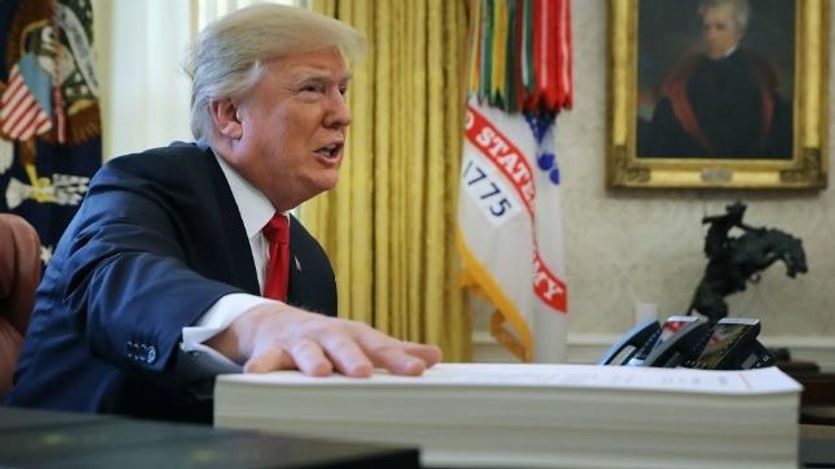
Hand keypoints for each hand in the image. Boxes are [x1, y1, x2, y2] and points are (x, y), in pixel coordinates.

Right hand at [206, 303, 441, 376]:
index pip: (378, 346)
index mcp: (353, 335)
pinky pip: (265, 358)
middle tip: (363, 372)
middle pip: (342, 344)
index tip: (416, 370)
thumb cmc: (328, 337)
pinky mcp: (273, 350)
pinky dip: (261, 365)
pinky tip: (256, 374)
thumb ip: (394, 350)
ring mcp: (300, 342)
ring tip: (319, 372)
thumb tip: (434, 355)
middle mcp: (328, 335)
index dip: (398, 358)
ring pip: (306, 350)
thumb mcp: (360, 340)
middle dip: (352, 358)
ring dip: (312, 359)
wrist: (277, 322)